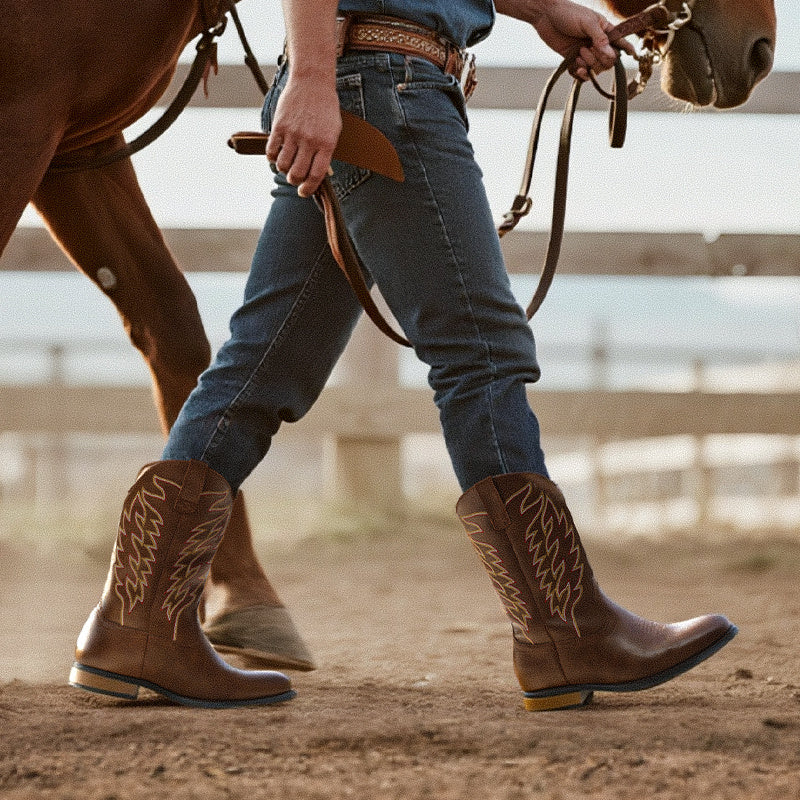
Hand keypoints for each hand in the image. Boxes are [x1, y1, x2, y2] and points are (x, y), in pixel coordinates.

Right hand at [265, 76, 341, 197]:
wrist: (313, 81)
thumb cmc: (325, 108)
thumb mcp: (334, 131)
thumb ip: (326, 152)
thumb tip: (316, 174)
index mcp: (326, 144)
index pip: (316, 175)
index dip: (308, 188)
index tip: (304, 192)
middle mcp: (310, 141)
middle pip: (297, 174)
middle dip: (295, 181)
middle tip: (295, 178)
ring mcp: (293, 133)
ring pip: (283, 165)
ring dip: (284, 169)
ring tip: (287, 163)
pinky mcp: (279, 126)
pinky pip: (271, 151)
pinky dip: (272, 158)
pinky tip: (277, 154)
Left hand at [498, 0, 634, 79]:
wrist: (546, 17)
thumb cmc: (568, 13)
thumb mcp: (587, 23)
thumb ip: (600, 39)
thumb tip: (612, 56)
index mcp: (605, 31)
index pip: (620, 43)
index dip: (627, 50)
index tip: (633, 55)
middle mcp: (597, 44)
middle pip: (608, 62)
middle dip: (599, 60)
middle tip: (586, 49)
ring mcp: (586, 53)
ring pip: (595, 69)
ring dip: (588, 65)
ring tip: (578, 54)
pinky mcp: (573, 60)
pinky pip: (582, 74)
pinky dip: (579, 74)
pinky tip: (575, 67)